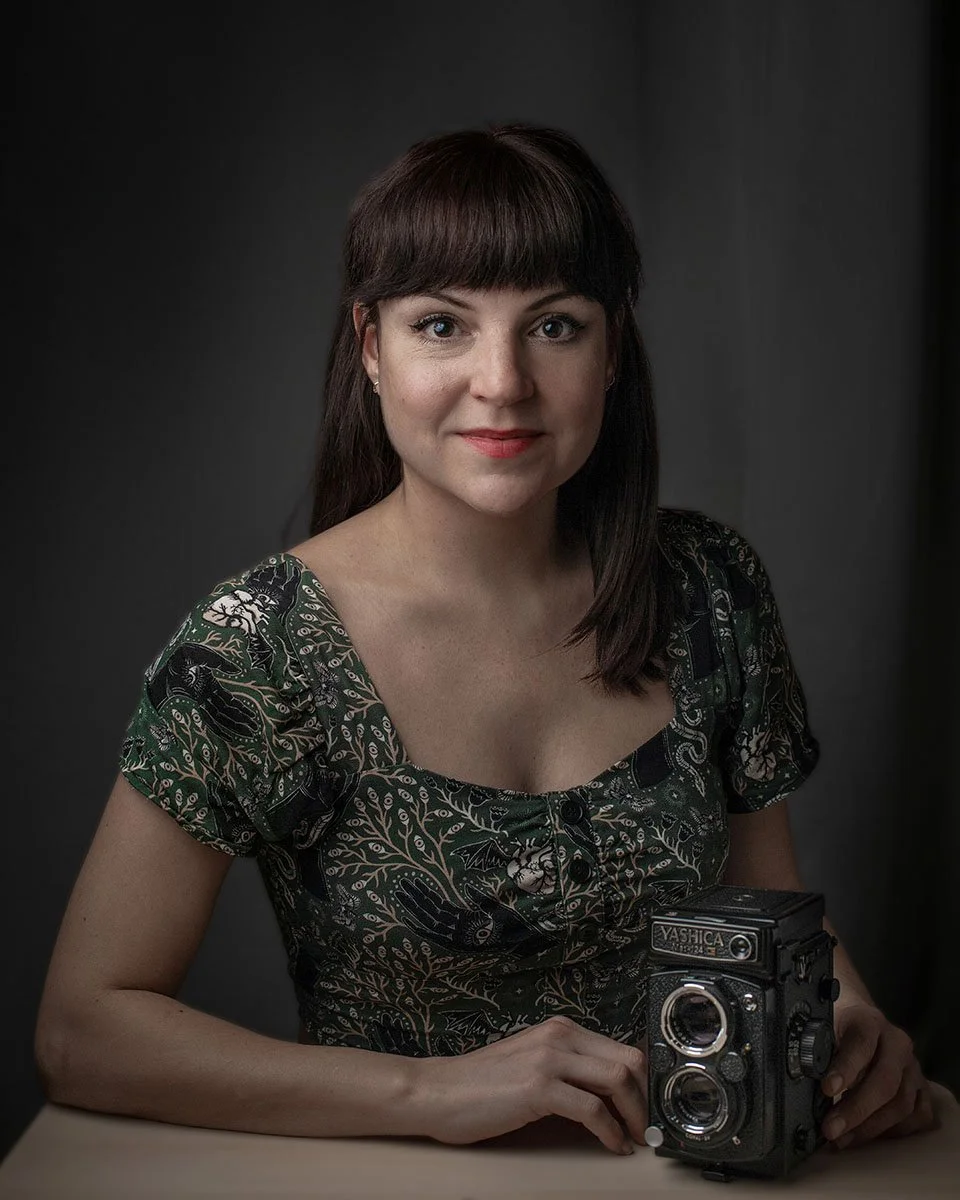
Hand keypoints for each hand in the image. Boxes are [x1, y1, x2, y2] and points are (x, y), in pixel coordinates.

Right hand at [412, 1016, 647, 1154]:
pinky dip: (611, 1132)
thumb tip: (609, 1093)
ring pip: (617, 1080)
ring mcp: (548, 1059)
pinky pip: (592, 1110)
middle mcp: (558, 1036)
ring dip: (635, 1115)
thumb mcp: (531, 1064)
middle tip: (648, 1126)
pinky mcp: (539, 1087)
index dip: (642, 1081)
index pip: (620, 1048)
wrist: (438, 1091)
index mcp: (559, 1029)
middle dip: (645, 1098)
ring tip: (635, 1138)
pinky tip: (612, 1146)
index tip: (648, 1107)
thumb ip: (567, 1068)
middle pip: (627, 1060)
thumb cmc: (480, 1085)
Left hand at [819, 1000, 937, 1149]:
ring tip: (843, 1139)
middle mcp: (897, 1043)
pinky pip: (919, 1115)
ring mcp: (913, 1066)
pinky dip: (896, 1131)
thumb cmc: (838, 1026)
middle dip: (857, 1110)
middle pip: (885, 1081)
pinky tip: (870, 1136)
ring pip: (902, 1104)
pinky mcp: (922, 1087)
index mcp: (870, 1022)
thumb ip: (816, 1048)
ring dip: (871, 1127)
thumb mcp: (824, 1026)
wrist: (860, 1018)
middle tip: (831, 1130)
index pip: (861, 1044)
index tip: (827, 1089)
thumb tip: (802, 1075)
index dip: (845, 1068)